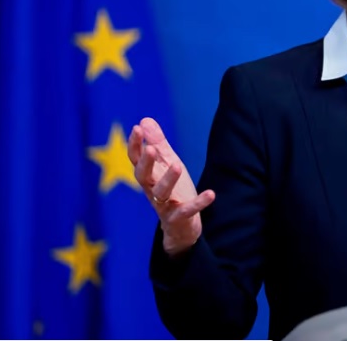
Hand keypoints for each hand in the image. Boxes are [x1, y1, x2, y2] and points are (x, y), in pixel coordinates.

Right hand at [128, 117, 214, 255]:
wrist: (182, 226)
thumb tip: (144, 120)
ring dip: (168, 179)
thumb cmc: (173, 190)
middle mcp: (152, 190)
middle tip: (151, 149)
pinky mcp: (179, 218)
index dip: (134, 145)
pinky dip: (198, 203)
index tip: (136, 129)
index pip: (136, 160)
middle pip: (143, 176)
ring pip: (161, 193)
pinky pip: (187, 210)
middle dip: (146, 163)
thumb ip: (157, 143)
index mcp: (148, 175)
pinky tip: (211, 194)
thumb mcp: (167, 164)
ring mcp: (164, 205)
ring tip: (177, 165)